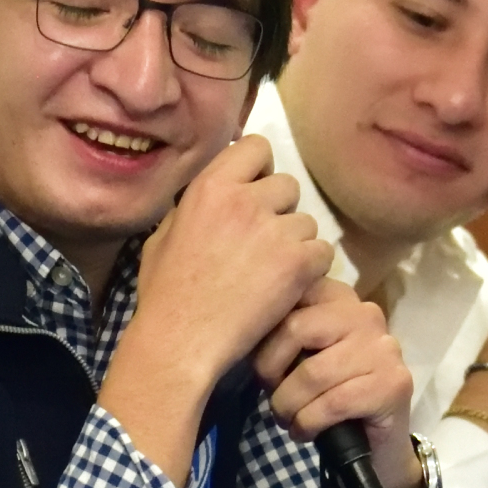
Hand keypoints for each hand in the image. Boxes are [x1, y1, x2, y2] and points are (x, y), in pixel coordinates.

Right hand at [130, 134, 334, 390]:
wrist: (182, 340)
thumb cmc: (165, 295)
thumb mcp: (163, 236)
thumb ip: (193, 208)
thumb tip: (213, 197)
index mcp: (210, 187)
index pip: (256, 147)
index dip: (260, 170)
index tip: (254, 195)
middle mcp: (244, 199)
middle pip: (288, 184)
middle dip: (280, 211)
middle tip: (265, 244)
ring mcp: (274, 229)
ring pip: (307, 222)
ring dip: (296, 243)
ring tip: (274, 273)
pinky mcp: (298, 262)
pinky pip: (323, 252)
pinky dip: (312, 269)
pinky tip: (290, 288)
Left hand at [252, 277, 422, 487]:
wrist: (375, 447)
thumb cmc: (327, 394)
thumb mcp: (298, 355)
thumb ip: (279, 332)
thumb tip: (242, 327)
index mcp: (340, 297)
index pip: (289, 294)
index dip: (265, 336)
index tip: (265, 367)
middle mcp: (366, 314)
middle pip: (295, 328)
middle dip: (270, 370)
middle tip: (272, 397)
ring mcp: (383, 348)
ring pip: (312, 373)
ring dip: (288, 406)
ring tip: (287, 419)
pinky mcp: (393, 384)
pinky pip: (333, 403)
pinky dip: (308, 423)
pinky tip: (305, 432)